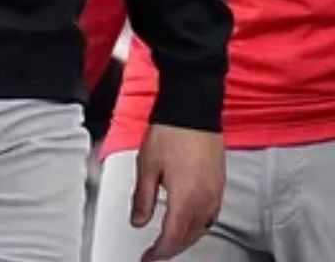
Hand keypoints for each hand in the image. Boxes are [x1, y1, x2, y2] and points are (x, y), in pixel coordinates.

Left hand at [132, 124, 224, 260]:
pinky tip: (187, 223)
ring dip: (185, 239)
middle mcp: (205, 199)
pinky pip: (210, 215)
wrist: (193, 111)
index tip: (147, 258)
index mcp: (186, 197)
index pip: (172, 236)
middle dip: (171, 249)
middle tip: (154, 254)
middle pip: (189, 236)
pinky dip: (197, 225)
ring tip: (168, 242)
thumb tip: (138, 221)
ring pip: (202, 228)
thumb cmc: (170, 133)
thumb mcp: (146, 166)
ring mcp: (215, 192)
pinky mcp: (219, 184)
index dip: (159, 252)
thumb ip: (142, 198)